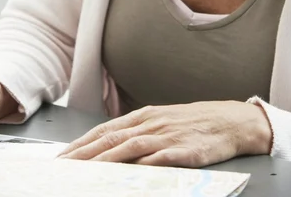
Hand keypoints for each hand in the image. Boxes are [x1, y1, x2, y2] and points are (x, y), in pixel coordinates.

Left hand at [58, 101, 271, 166]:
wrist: (228, 120)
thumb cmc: (192, 123)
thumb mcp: (161, 122)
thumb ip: (137, 133)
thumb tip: (108, 148)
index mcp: (143, 117)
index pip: (105, 130)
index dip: (82, 143)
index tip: (62, 156)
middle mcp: (150, 124)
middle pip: (111, 138)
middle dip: (84, 153)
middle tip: (63, 166)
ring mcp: (166, 136)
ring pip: (130, 146)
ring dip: (105, 159)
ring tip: (86, 171)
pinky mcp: (184, 150)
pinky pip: (161, 158)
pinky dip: (144, 164)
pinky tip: (131, 173)